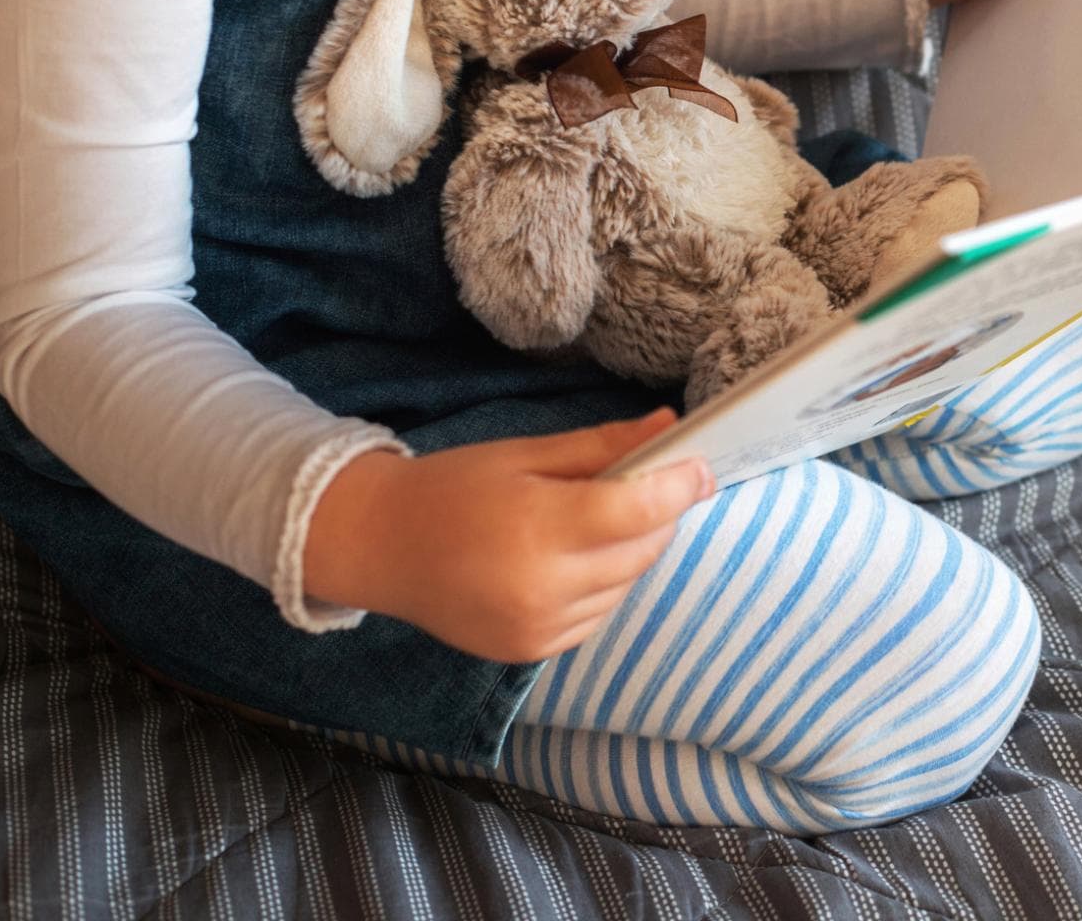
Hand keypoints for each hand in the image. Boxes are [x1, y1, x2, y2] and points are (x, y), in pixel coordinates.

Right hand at [303, 409, 712, 661]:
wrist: (381, 547)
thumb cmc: (453, 488)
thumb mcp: (525, 454)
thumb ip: (602, 447)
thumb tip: (669, 428)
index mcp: (536, 529)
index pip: (637, 512)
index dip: (678, 486)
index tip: (699, 465)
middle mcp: (542, 588)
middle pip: (641, 549)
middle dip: (656, 514)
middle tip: (641, 483)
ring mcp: (538, 628)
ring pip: (626, 584)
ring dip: (630, 551)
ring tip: (588, 521)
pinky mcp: (534, 652)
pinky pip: (599, 613)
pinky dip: (603, 583)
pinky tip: (569, 559)